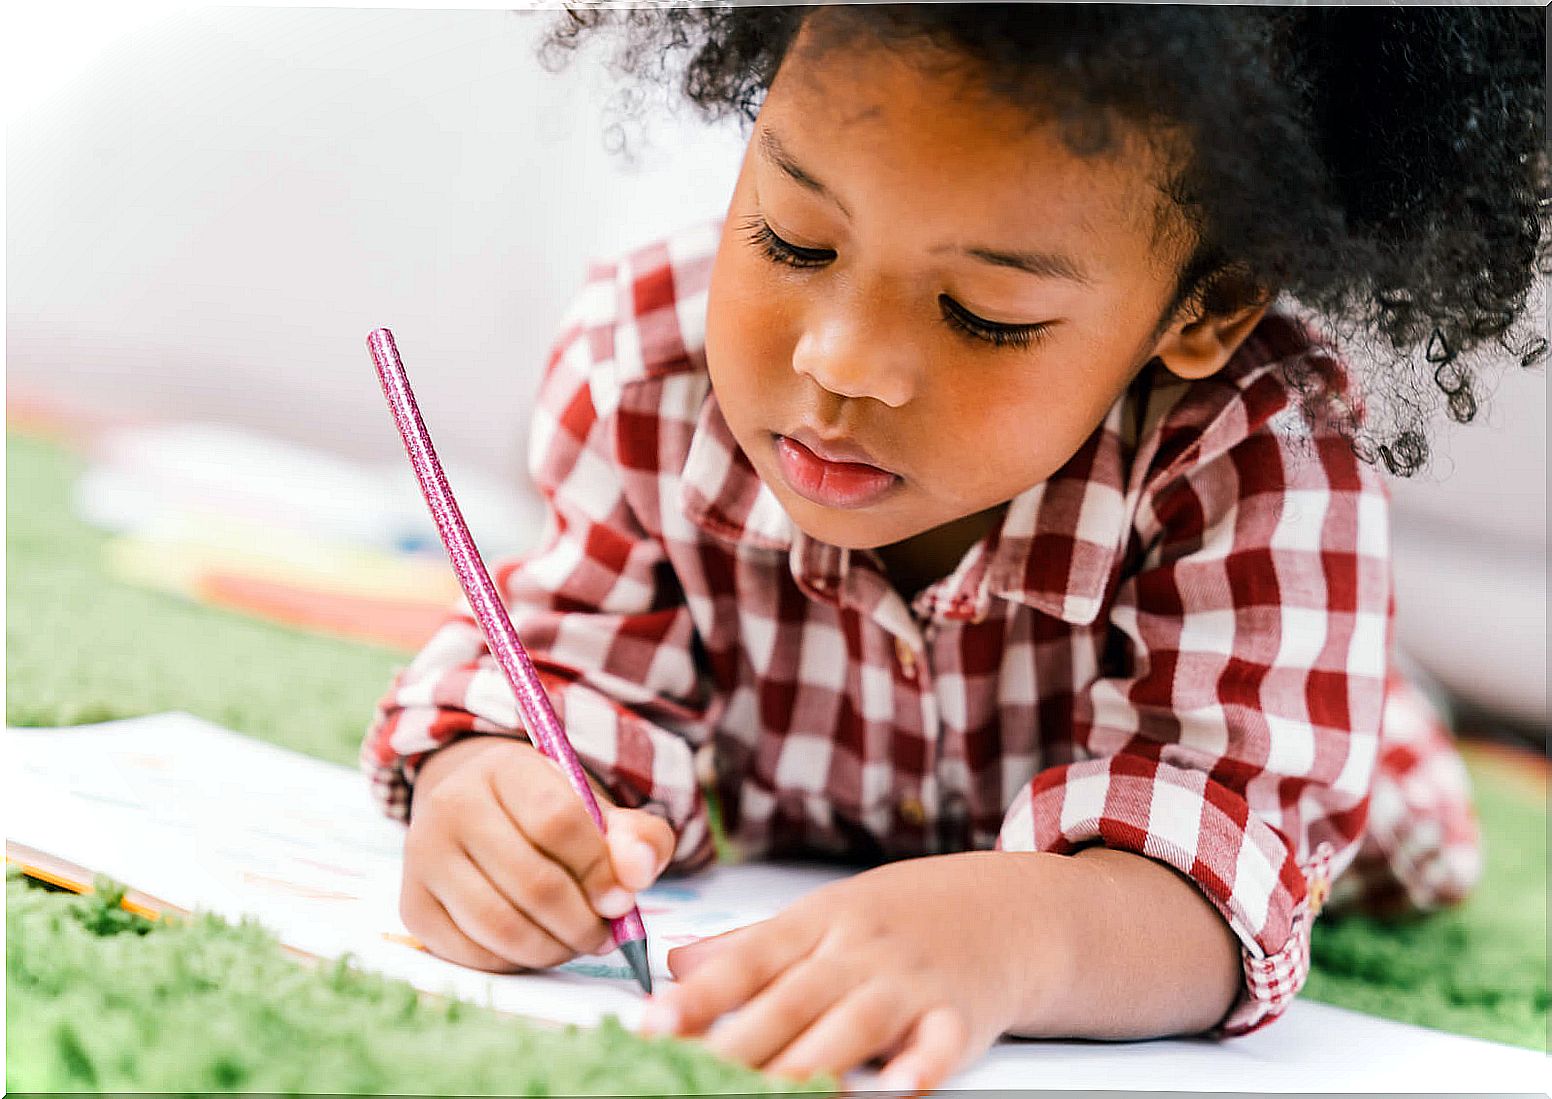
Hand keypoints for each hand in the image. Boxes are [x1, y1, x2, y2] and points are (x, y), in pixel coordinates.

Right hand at [400, 735, 676, 972]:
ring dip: (554, 948)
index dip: (599, 870)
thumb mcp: (599, 811)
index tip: (624, 899)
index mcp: (504, 768)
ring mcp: (423, 857)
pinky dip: (518, 962)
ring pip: (500, 925)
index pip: (557, 821)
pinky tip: (540, 945)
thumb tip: (636, 874)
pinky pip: (474, 954)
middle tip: (606, 934)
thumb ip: (636, 837)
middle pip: (531, 882)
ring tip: (578, 942)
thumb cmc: (551, 814)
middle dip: (582, 921)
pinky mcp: (413, 907)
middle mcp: (452, 805)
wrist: (480, 814)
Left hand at [639, 852, 1045, 1092]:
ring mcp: (910, 983)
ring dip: (810, 1064)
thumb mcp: (824, 915)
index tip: (652, 1023)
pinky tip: (897, 1091)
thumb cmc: (903, 917)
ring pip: (852, 1026)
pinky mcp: (959, 1017)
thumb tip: (677, 965)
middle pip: (792, 1000)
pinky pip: (936, 1046)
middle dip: (738, 1043)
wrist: (1007, 909)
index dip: (699, 994)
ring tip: (768, 1093)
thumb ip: (751, 945)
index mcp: (819, 922)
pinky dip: (918, 1069)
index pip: (750, 959)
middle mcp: (859, 950)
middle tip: (691, 1075)